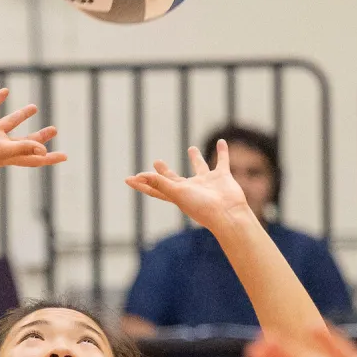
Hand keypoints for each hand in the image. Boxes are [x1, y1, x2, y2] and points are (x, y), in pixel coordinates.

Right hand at [0, 89, 67, 176]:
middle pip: (26, 140)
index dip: (50, 157)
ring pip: (10, 122)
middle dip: (40, 136)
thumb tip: (44, 150)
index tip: (64, 156)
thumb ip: (23, 148)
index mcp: (10, 155)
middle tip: (54, 130)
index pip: (34, 157)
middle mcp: (1, 145)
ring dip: (23, 115)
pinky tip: (5, 90)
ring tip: (35, 107)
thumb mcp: (2, 151)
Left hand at [124, 140, 249, 231]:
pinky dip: (223, 152)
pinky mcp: (223, 177)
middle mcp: (192, 188)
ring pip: (200, 167)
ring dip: (196, 158)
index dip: (142, 183)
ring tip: (191, 148)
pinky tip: (221, 141)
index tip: (128, 179)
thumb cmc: (202, 207)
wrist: (228, 214)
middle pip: (174, 178)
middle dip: (165, 171)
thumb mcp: (177, 193)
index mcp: (178, 194)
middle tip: (157, 161)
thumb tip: (139, 176)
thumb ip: (159, 183)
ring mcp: (208, 183)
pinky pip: (222, 161)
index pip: (155, 187)